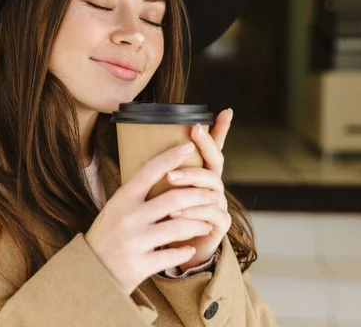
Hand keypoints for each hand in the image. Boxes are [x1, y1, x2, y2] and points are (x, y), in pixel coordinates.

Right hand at [85, 142, 218, 295]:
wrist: (91, 272)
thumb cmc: (107, 235)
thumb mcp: (114, 208)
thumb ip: (136, 194)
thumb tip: (164, 170)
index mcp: (122, 199)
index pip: (150, 171)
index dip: (171, 156)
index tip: (189, 146)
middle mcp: (128, 217)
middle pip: (174, 198)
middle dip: (200, 195)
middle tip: (214, 194)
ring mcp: (135, 241)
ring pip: (179, 227)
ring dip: (199, 224)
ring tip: (207, 223)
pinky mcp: (140, 265)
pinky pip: (173, 254)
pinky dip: (186, 250)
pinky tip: (190, 248)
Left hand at [164, 108, 233, 270]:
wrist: (174, 249)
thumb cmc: (165, 217)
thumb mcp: (159, 190)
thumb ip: (158, 171)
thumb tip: (136, 142)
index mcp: (201, 173)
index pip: (213, 147)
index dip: (221, 130)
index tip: (224, 111)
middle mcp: (214, 185)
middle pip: (214, 163)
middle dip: (202, 151)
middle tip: (183, 144)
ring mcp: (219, 203)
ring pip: (211, 187)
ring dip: (191, 181)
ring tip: (171, 180)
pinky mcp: (220, 224)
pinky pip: (209, 214)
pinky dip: (192, 212)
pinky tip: (175, 213)